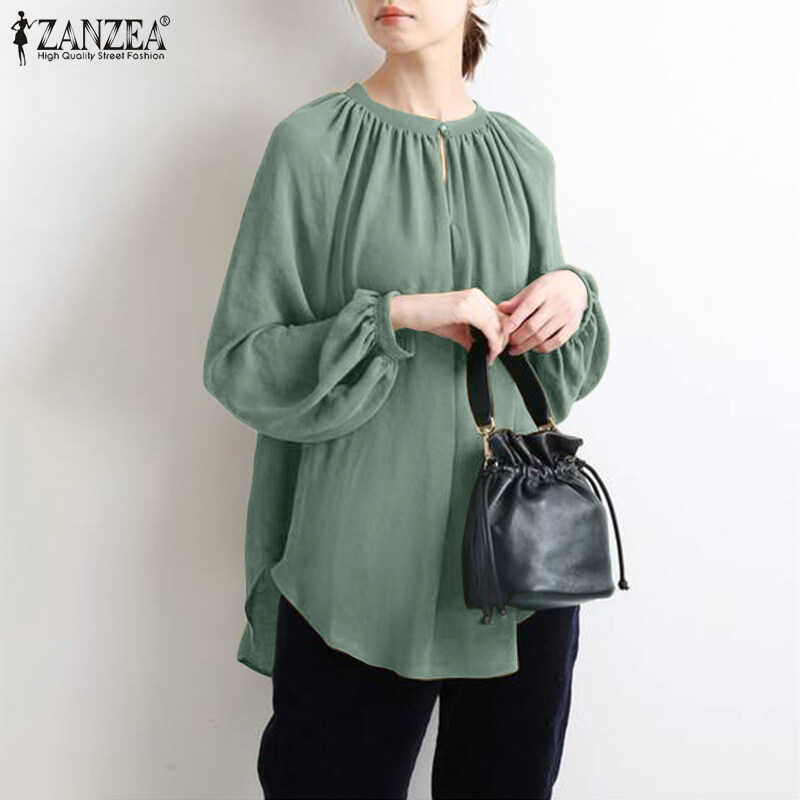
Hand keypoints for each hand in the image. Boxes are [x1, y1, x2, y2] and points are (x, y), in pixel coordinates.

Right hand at [390, 288, 509, 363]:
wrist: (410, 311)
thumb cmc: (429, 317)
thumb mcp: (456, 329)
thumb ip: (471, 337)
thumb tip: (482, 349)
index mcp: (475, 297)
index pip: (499, 314)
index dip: (503, 333)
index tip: (498, 348)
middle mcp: (476, 296)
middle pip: (503, 318)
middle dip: (504, 339)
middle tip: (497, 354)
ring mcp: (471, 301)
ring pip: (498, 324)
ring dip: (499, 343)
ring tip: (492, 355)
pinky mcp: (465, 308)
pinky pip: (488, 327)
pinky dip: (492, 342)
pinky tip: (488, 352)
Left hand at [496, 269, 587, 355]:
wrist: (577, 284)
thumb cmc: (550, 286)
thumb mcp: (533, 287)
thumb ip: (517, 300)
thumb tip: (499, 309)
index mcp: (544, 290)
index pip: (527, 307)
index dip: (514, 321)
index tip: (504, 331)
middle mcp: (557, 302)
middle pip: (533, 326)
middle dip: (517, 338)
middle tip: (508, 343)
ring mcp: (566, 315)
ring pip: (543, 337)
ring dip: (526, 346)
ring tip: (516, 349)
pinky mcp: (573, 325)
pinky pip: (556, 342)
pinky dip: (542, 348)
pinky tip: (533, 347)